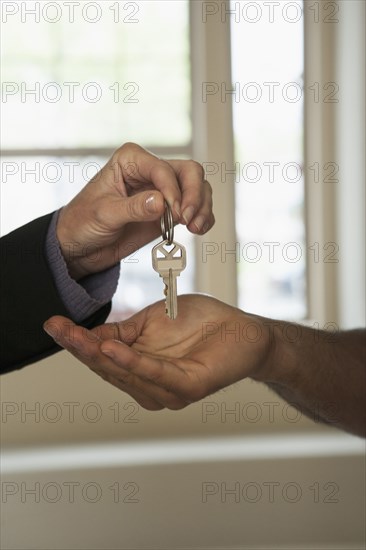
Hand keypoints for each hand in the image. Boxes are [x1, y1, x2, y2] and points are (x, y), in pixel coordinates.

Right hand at [44, 295, 271, 409]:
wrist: (242, 330)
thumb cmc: (201, 325)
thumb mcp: (151, 321)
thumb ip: (122, 331)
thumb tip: (88, 333)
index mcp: (138, 369)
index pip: (100, 357)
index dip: (76, 342)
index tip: (54, 324)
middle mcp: (149, 386)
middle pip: (107, 368)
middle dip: (80, 348)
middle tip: (58, 329)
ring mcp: (168, 391)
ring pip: (126, 373)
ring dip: (100, 355)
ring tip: (79, 338)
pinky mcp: (187, 387)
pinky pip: (156, 374)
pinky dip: (132, 362)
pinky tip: (112, 348)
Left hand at [57, 143, 213, 278]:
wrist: (80, 246)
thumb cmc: (83, 223)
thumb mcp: (104, 215)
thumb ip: (133, 208)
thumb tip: (161, 202)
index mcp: (132, 160)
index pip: (164, 170)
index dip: (174, 191)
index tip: (176, 214)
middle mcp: (151, 171)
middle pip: (189, 172)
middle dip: (195, 195)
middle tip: (188, 219)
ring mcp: (163, 190)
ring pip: (198, 188)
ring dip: (203, 207)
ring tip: (195, 228)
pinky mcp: (169, 211)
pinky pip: (195, 209)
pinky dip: (203, 218)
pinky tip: (198, 230)